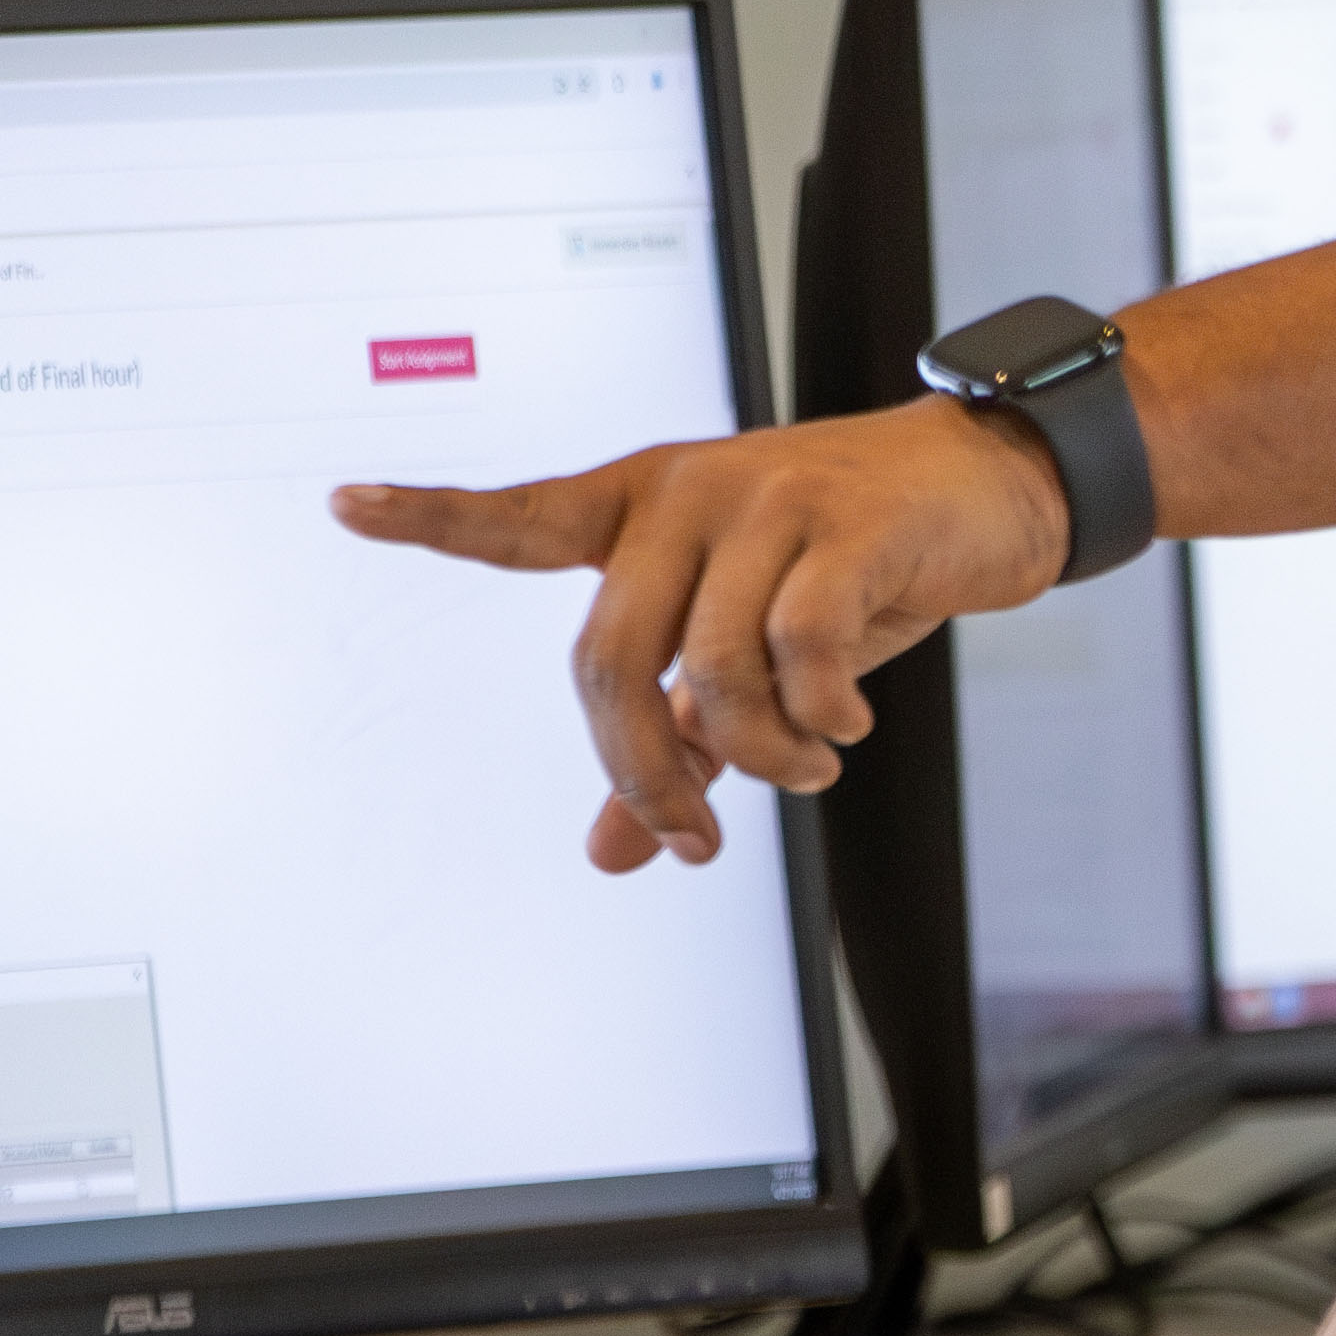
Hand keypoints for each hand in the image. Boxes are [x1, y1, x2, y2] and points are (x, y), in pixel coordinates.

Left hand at [333, 398, 1070, 871]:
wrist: (992, 481)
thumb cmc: (857, 559)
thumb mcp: (755, 645)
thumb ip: (679, 736)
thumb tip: (612, 854)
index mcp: (644, 507)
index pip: (520, 517)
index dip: (431, 516)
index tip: (343, 503)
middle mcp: (688, 495)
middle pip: (608, 658)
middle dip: (643, 774)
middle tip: (694, 837)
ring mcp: (766, 500)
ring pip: (713, 670)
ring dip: (762, 757)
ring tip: (810, 766)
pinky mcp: (846, 523)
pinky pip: (801, 648)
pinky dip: (822, 715)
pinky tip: (849, 723)